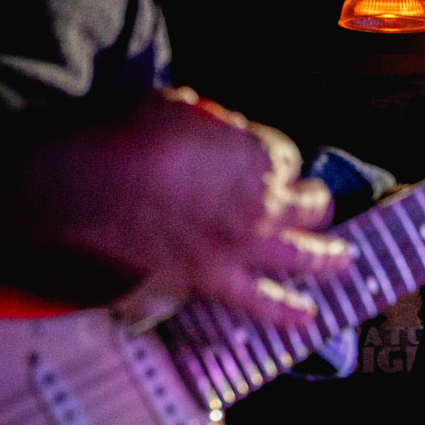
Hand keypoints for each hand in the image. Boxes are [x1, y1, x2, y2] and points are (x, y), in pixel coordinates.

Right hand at [24, 89, 348, 326]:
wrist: (84, 181)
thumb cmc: (123, 133)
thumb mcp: (178, 108)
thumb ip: (212, 128)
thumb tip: (221, 137)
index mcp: (257, 153)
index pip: (286, 159)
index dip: (275, 162)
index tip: (264, 164)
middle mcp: (263, 200)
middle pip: (309, 206)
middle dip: (314, 203)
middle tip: (317, 204)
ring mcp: (243, 243)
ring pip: (304, 254)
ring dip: (327, 256)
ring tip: (341, 259)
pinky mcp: (214, 277)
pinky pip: (263, 301)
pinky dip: (287, 311)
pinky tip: (306, 316)